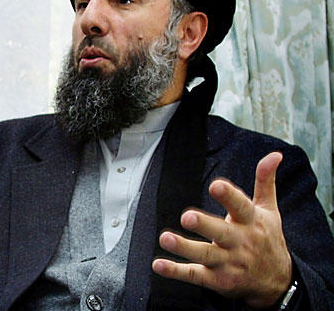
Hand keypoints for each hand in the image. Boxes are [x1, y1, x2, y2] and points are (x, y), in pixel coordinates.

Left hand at [151, 152, 291, 308]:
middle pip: (221, 233)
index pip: (242, 207)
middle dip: (204, 225)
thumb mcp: (269, 210)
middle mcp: (240, 243)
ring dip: (184, 248)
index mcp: (251, 222)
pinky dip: (176, 271)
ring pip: (205, 255)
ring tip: (165, 238)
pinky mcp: (217, 280)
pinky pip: (194, 275)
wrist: (277, 282)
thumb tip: (274, 155)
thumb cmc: (267, 239)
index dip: (229, 196)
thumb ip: (265, 181)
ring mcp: (228, 263)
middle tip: (186, 216)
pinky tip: (159, 264)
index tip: (216, 185)